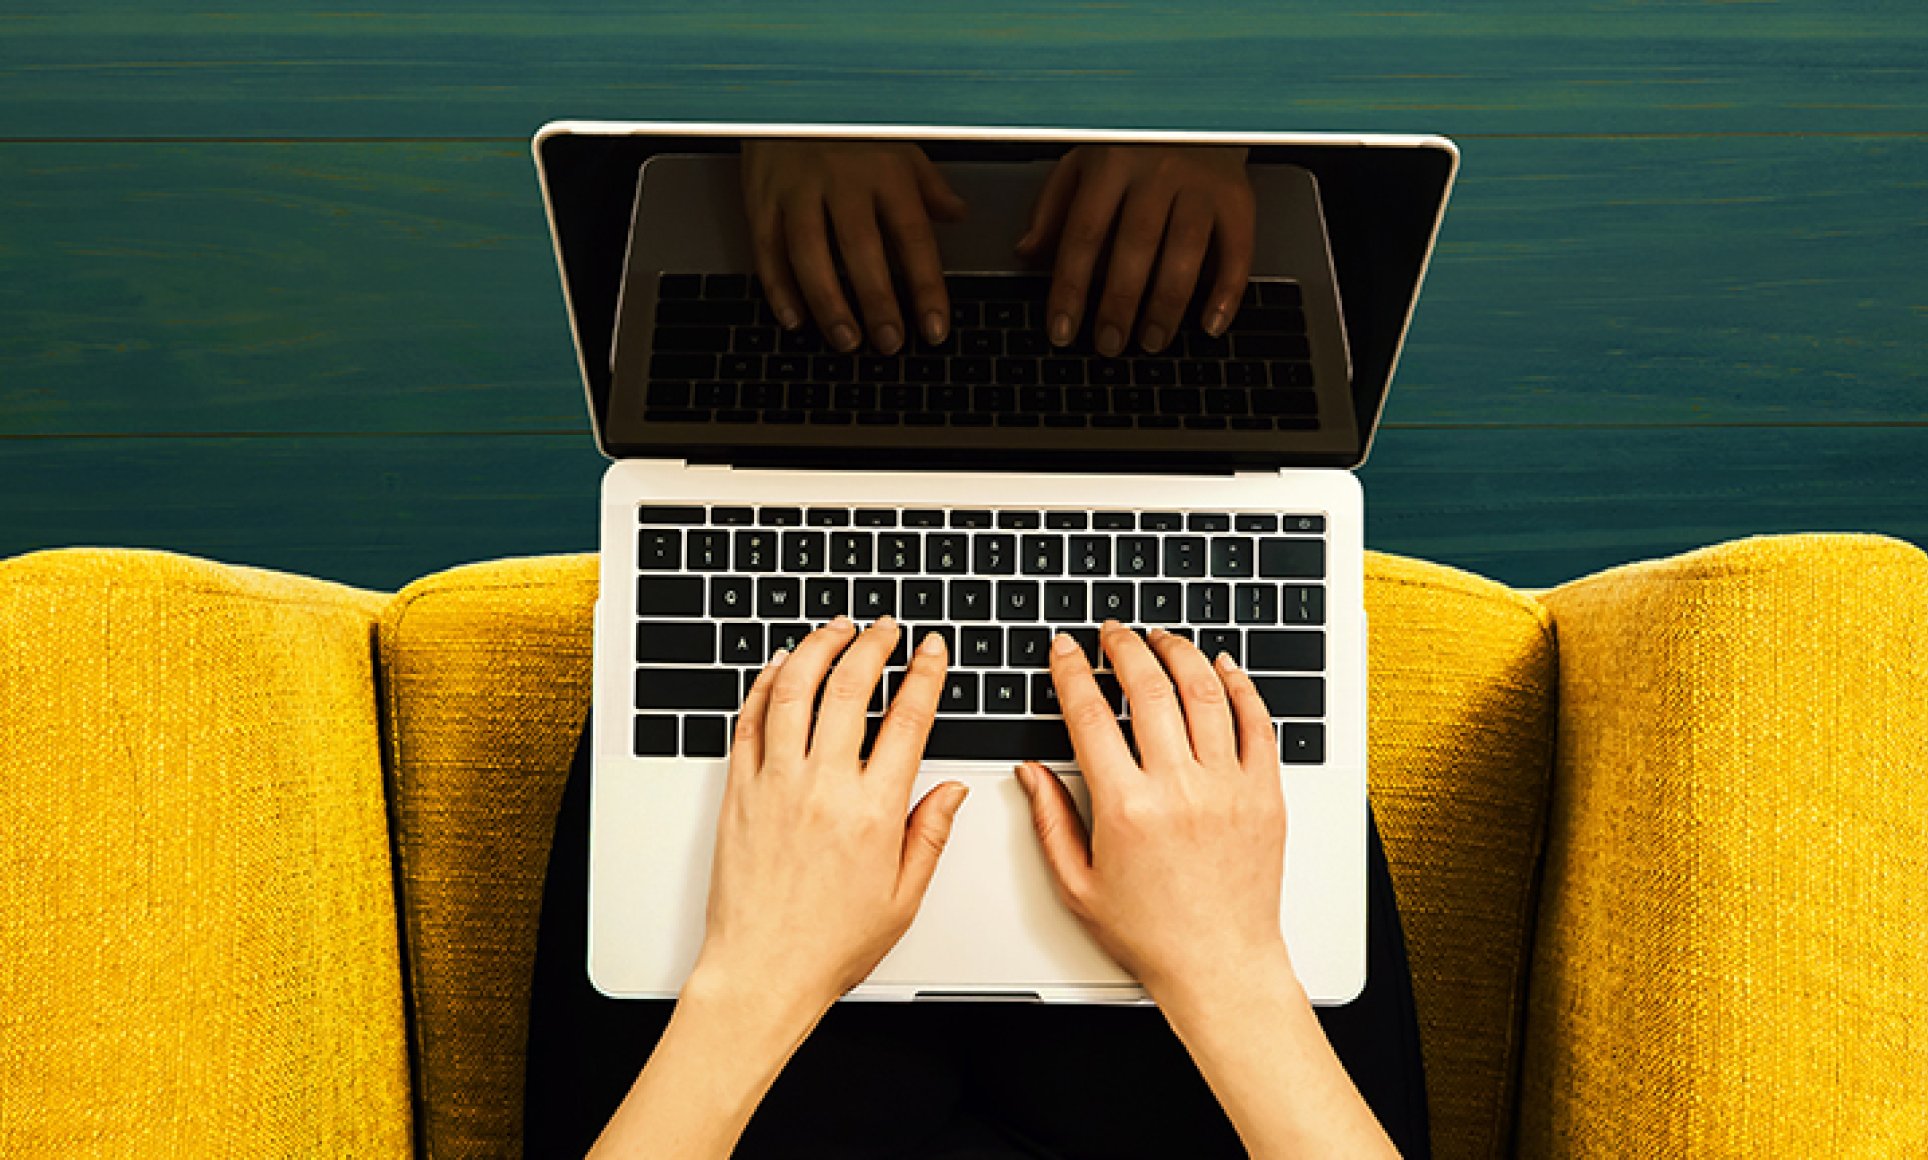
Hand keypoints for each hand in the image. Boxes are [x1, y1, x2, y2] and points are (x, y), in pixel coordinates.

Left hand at [690, 615, 966, 1010]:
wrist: (762, 972)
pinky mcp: (739, 791)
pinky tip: (780, 668)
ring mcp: (775, 784)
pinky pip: (750, 721)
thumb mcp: (904, 897)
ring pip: (795, 689)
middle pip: (850, 687)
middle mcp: (823, 788)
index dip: (924, 674)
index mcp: (873, 813)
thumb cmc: (829, 945)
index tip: (931, 650)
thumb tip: (952, 789)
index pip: (908, 719)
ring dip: (818, 647)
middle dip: (873, 644)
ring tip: (836, 629)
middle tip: (885, 628)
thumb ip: (931, 834)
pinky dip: (766, 684)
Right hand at [741, 140, 966, 354]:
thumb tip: (958, 214)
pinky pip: (768, 249)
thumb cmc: (848, 126)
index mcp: (886, 171)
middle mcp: (842, 180)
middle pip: (861, 250)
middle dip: (877, 303)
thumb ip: (928, 185)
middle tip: (889, 343)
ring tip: (846, 340)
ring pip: (810, 254)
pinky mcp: (761, 198)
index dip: (925, 288)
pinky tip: (794, 319)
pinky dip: (778, 288)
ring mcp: (798, 189)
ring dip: (829, 303)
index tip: (935, 328)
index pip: (913, 238)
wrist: (787, 92)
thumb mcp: (899, 146)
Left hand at [1015, 145, 1254, 356]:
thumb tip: (1027, 253)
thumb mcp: (1084, 159)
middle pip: (1135, 247)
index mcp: (1111, 162)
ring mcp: (1201, 184)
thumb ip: (1053, 207)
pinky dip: (1226, 292)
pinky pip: (1237, 251)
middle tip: (1109, 344)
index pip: (1084, 234)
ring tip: (1152, 340)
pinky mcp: (1237, 197)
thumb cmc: (1134, 140)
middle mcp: (1158, 170)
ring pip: (1184, 252)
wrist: (1199, 104)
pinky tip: (1209, 324)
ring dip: (1167, 306)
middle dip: (1119, 304)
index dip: (1071, 288)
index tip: (1062, 329)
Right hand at [1015, 621, 1290, 1000]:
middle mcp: (1179, 789)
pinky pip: (1257, 722)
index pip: (1091, 715)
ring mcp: (1228, 787)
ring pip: (1205, 693)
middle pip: (1149, 688)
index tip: (1065, 649)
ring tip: (1161, 638)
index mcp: (1126, 809)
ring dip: (1179, 653)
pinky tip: (1222, 667)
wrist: (1220, 965)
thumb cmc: (1152, 934)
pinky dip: (1239, 685)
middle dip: (1125, 647)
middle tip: (1113, 632)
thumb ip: (1049, 820)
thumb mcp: (1078, 884)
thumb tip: (1031, 772)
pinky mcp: (1265, 794)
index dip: (1072, 671)